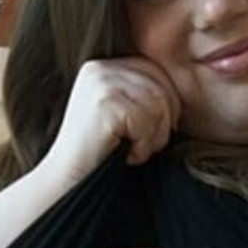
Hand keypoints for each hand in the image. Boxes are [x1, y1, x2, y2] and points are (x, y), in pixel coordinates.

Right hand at [38, 57, 182, 190]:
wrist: (68, 180)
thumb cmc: (99, 155)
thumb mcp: (120, 116)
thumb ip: (140, 96)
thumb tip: (179, 96)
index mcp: (103, 67)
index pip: (155, 72)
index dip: (167, 103)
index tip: (157, 132)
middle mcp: (100, 69)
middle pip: (160, 87)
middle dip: (163, 123)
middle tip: (144, 146)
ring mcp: (101, 84)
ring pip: (158, 105)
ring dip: (152, 138)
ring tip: (130, 151)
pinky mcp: (105, 103)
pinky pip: (146, 122)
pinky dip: (142, 147)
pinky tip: (123, 155)